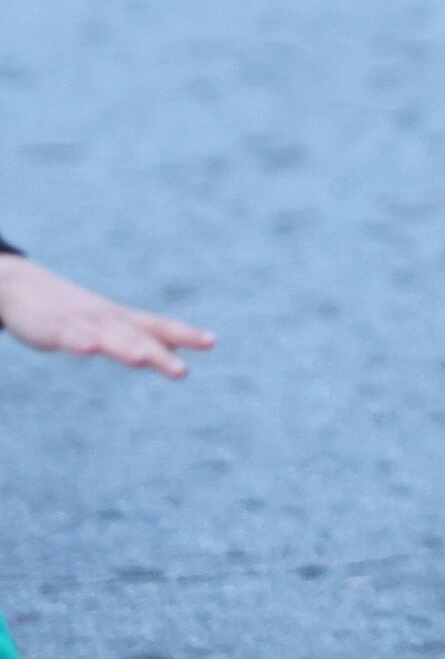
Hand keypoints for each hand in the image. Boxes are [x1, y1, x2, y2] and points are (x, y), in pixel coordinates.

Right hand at [0, 252, 215, 379]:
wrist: (18, 285)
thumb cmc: (66, 309)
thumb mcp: (102, 324)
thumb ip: (131, 336)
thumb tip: (162, 350)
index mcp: (117, 319)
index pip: (157, 325)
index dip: (184, 334)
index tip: (212, 342)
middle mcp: (104, 317)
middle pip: (136, 337)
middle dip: (159, 354)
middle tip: (183, 373)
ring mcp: (78, 321)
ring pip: (106, 335)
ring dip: (124, 347)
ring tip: (143, 360)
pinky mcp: (51, 326)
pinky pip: (66, 334)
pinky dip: (78, 341)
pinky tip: (88, 348)